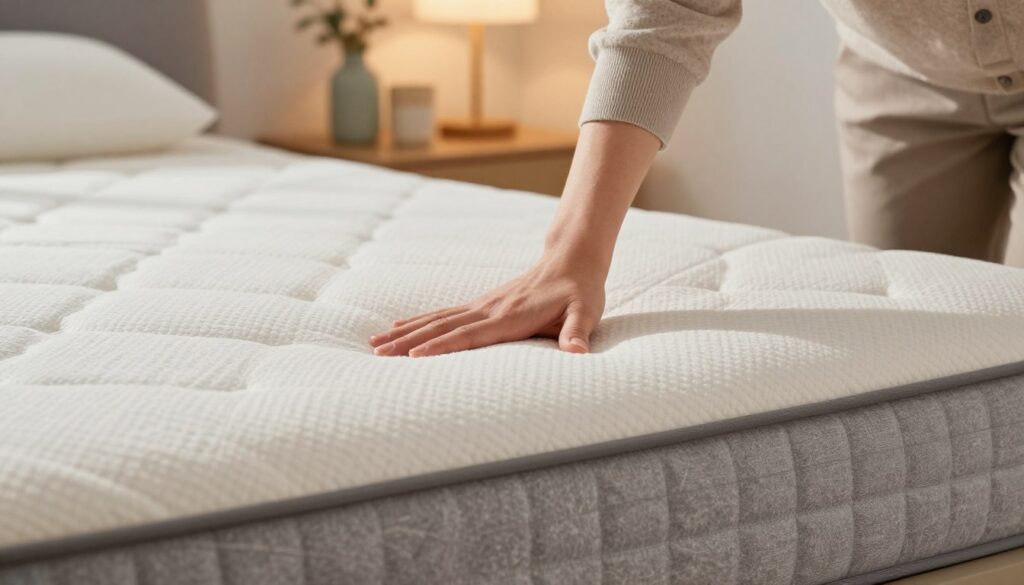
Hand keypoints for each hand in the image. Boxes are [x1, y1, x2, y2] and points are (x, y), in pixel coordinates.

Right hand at [369, 253, 606, 356]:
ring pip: (436, 319)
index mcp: (510, 316)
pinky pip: (443, 314)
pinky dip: (418, 322)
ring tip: (375, 344)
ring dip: (405, 331)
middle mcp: (489, 309)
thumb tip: (579, 352)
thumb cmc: (579, 291)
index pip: (470, 334)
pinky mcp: (480, 304)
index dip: (442, 346)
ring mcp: (481, 305)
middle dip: (409, 341)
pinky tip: (397, 327)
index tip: (415, 357)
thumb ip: (578, 332)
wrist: (571, 259)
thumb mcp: (585, 311)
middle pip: (442, 326)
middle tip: (378, 355)